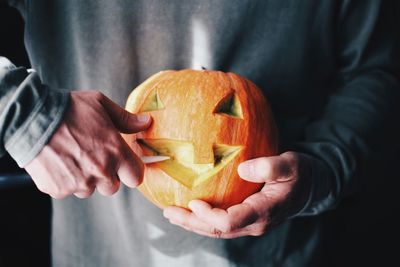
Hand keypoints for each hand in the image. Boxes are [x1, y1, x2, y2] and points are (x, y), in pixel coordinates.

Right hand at [25, 91, 151, 198]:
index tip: (125, 165)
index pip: (136, 178)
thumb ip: (126, 119)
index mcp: (115, 152)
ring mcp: (79, 183)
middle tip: (94, 157)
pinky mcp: (59, 189)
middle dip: (107, 175)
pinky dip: (66, 180)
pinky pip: (68, 190)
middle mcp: (100, 171)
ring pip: (90, 190)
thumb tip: (146, 122)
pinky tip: (60, 162)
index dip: (131, 171)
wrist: (31, 117)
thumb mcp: (101, 105)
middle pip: (113, 187)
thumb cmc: (69, 109)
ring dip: (86, 179)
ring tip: (74, 157)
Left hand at [163, 152, 311, 237]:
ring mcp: (250, 223)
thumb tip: (243, 168)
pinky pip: (220, 223)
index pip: (232, 221)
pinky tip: (189, 210)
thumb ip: (270, 167)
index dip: (210, 216)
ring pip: (217, 230)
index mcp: (264, 211)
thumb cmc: (300, 173)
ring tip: (171, 213)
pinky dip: (202, 219)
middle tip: (168, 211)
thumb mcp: (290, 164)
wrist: (310, 186)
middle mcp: (255, 223)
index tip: (193, 202)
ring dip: (193, 223)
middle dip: (192, 223)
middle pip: (218, 230)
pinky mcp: (246, 218)